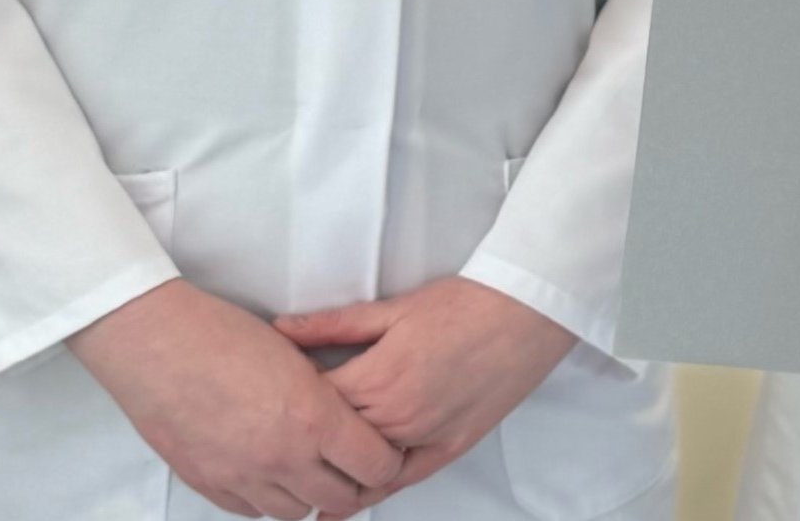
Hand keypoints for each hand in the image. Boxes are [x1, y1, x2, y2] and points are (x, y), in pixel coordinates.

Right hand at [72, 279, 403, 518]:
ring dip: (307, 493)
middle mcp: (282, 456)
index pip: (375, 464)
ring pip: (294, 511)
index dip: (386, 459)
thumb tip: (343, 413)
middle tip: (351, 465)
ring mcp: (243, 476)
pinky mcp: (209, 484)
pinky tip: (267, 472)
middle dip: (353, 482)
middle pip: (339, 497)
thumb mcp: (296, 355)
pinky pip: (251, 510)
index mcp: (313, 417)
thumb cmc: (223, 336)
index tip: (383, 451)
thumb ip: (324, 395)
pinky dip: (266, 497)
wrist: (158, 346)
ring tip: (307, 468)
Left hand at [272, 277, 574, 502]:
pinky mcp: (449, 448)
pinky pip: (400, 481)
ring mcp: (424, 437)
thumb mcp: (396, 307)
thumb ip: (334, 325)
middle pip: (329, 442)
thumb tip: (282, 331)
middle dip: (303, 438)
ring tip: (301, 466)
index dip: (284, 402)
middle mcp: (396, 417)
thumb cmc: (469, 303)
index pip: (310, 406)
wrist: (530, 309)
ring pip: (359, 471)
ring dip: (331, 468)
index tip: (269, 397)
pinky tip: (344, 497)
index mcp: (377, 378)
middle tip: (280, 430)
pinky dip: (370, 490)